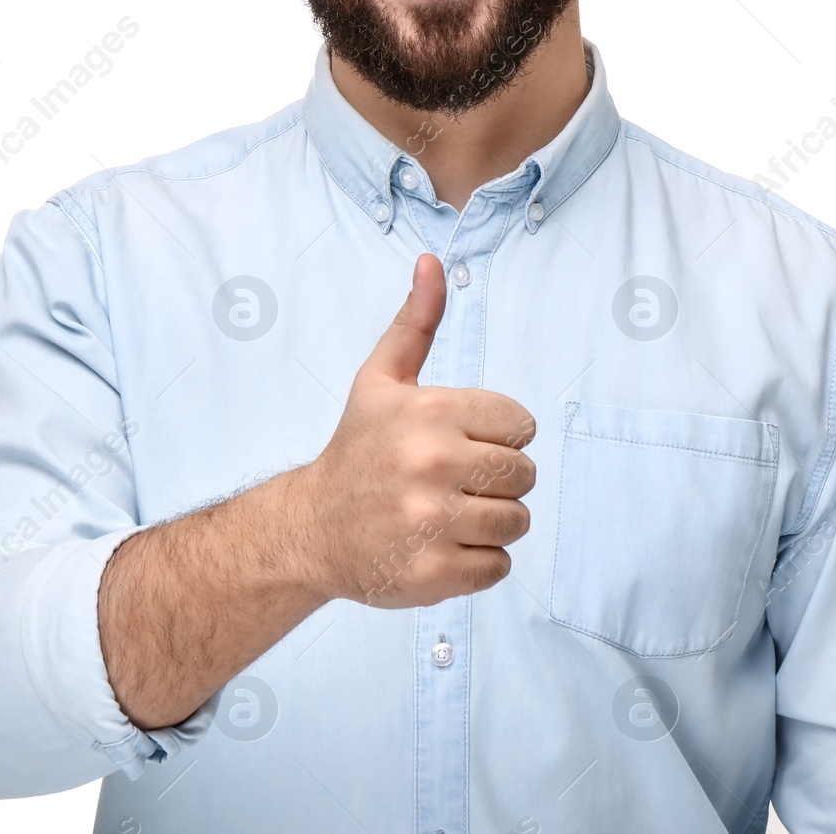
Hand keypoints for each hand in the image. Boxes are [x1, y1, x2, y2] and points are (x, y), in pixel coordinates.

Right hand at [301, 253, 536, 606]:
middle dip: (499, 479)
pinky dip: (480, 562)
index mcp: (430, 412)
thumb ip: (417, 321)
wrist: (309, 528)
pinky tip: (444, 545)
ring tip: (451, 514)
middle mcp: (433, 464)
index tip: (462, 441)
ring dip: (493, 522)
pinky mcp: (433, 574)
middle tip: (457, 481)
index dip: (498, 435)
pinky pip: (500, 567)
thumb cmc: (357, 447)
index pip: (521, 424)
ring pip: (518, 522)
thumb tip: (433, 262)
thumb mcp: (381, 377)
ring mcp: (432, 523)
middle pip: (525, 474)